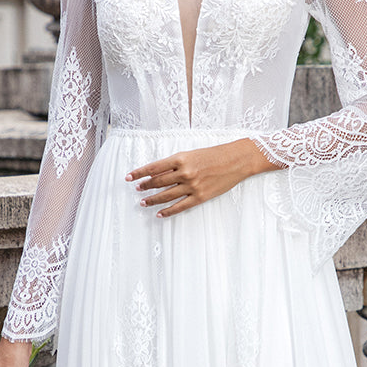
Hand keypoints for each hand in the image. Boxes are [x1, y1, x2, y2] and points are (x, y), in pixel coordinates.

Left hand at [126, 138, 278, 216]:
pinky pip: (180, 206)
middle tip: (137, 189)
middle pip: (158, 182)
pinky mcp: (200, 196)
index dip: (140, 173)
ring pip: (166, 195)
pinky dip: (168, 211)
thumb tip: (159, 171)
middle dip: (145, 186)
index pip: (154, 167)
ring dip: (152, 199)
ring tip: (143, 202)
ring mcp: (192, 186)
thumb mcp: (192, 153)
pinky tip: (159, 213)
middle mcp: (184, 172)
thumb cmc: (215, 154)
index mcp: (181, 158)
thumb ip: (176, 162)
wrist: (237, 160)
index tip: (129, 177)